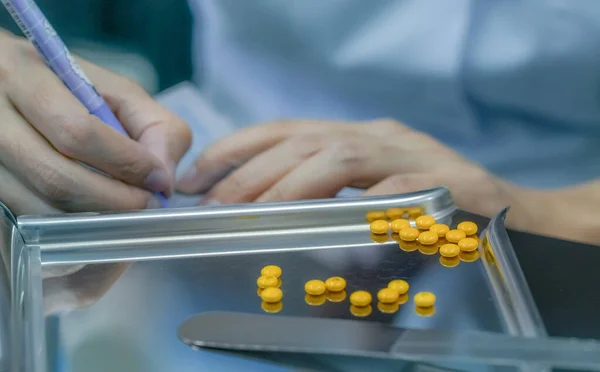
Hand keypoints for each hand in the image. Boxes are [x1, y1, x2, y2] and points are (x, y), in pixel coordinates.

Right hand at [0, 30, 190, 214]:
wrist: (8, 87)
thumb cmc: (70, 91)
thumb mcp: (118, 92)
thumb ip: (155, 127)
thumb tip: (162, 178)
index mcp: (25, 76)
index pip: (77, 132)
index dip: (126, 164)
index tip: (158, 181)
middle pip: (56, 177)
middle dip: (114, 200)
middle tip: (146, 207)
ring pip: (38, 208)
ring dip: (92, 221)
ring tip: (123, 215)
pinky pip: (24, 223)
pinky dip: (66, 232)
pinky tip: (91, 222)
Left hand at [177, 118, 513, 217]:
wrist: (519, 221)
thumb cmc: (438, 211)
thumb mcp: (376, 193)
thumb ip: (332, 194)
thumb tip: (266, 211)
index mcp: (363, 138)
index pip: (289, 130)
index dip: (239, 148)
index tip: (200, 175)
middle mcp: (385, 138)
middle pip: (306, 141)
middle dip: (252, 172)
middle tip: (214, 203)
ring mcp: (418, 158)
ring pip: (343, 157)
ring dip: (293, 184)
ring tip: (259, 213)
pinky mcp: (452, 186)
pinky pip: (401, 190)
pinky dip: (365, 205)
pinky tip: (339, 221)